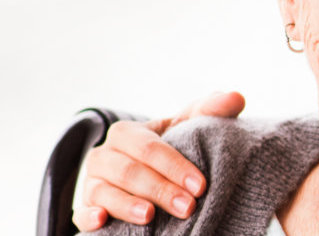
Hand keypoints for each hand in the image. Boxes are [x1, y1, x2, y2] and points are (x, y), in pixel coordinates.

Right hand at [71, 91, 246, 230]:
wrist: (138, 173)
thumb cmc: (166, 150)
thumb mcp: (184, 128)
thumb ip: (209, 112)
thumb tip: (237, 97)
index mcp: (126, 134)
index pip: (150, 148)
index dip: (175, 166)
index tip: (201, 185)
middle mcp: (104, 156)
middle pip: (130, 172)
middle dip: (160, 189)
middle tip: (188, 207)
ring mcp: (91, 183)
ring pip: (105, 192)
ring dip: (127, 205)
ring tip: (151, 216)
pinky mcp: (85, 208)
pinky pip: (81, 213)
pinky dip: (88, 217)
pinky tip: (102, 222)